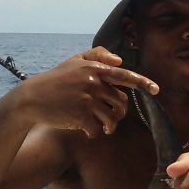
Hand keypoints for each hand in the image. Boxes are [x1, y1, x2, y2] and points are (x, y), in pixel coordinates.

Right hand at [15, 47, 157, 138]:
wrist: (31, 98)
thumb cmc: (56, 79)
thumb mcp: (74, 61)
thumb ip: (97, 55)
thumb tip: (120, 61)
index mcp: (94, 69)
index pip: (125, 76)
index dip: (143, 83)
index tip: (156, 90)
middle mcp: (93, 82)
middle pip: (121, 102)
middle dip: (120, 113)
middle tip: (113, 119)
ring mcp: (87, 99)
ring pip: (112, 117)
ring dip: (110, 126)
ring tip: (105, 128)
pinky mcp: (80, 115)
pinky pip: (97, 128)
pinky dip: (94, 132)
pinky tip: (87, 132)